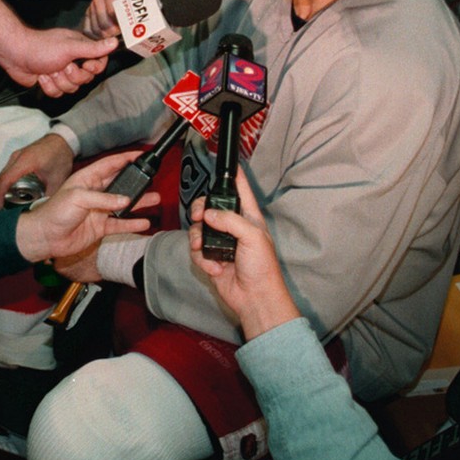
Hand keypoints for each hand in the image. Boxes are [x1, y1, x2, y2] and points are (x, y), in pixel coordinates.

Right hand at [0, 132, 75, 209]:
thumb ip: (49, 196)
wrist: (63, 140)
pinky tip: (8, 194)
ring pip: (1, 175)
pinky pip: (7, 172)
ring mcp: (16, 156)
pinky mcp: (17, 157)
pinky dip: (4, 184)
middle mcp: (17, 157)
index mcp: (26, 161)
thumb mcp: (57, 180)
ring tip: (1, 205)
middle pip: (0, 179)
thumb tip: (41, 212)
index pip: (5, 180)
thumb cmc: (61, 157)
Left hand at [3, 27, 115, 97]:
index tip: (85, 65)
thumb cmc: (41, 47)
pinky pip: (58, 94)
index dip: (94, 68)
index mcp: (80, 49)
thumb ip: (93, 49)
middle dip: (72, 76)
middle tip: (61, 66)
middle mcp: (73, 60)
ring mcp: (62, 73)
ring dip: (58, 81)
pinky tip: (41, 76)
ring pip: (71, 89)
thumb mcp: (70, 47)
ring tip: (48, 70)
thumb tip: (114, 43)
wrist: (15, 55)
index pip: (99, 63)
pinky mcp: (51, 83)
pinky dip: (48, 86)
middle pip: (85, 79)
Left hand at [14, 152, 157, 262]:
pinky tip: (143, 222)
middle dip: (136, 180)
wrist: (45, 237)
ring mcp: (98, 210)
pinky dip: (131, 223)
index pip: (109, 165)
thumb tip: (125, 200)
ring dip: (138, 202)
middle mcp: (94, 193)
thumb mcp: (78, 198)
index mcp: (86, 179)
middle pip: (119, 184)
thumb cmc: (54, 212)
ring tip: (155, 198)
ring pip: (123, 204)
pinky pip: (119, 224)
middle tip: (151, 177)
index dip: (125, 159)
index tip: (140, 155)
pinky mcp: (99, 227)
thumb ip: (103, 198)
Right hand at [83, 0, 141, 37]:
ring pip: (96, 28)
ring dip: (107, 36)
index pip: (113, 12)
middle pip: (104, 23)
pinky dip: (97, 36)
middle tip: (125, 35)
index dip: (122, 24)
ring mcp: (92, 5)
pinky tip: (106, 38)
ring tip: (118, 37)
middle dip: (115, 33)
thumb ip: (143, 2)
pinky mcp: (89, 12)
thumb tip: (149, 19)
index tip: (130, 29)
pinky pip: (89, 29)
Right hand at [188, 175, 299, 340]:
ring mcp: (220, 242)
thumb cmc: (262, 267)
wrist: (254, 298)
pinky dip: (201, 258)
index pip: (240, 189)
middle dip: (200, 208)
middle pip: (210, 206)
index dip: (233, 175)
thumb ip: (229, 220)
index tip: (224, 161)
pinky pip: (196, 250)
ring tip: (203, 247)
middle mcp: (233, 226)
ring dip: (198, 237)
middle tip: (198, 215)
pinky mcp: (210, 257)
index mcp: (248, 217)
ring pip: (198, 228)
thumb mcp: (252, 236)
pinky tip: (214, 267)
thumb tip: (208, 214)